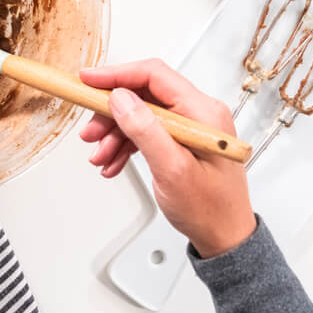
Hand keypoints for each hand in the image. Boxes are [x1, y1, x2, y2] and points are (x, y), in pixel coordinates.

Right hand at [78, 59, 256, 257]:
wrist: (224, 237)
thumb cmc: (210, 209)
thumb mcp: (172, 169)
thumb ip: (145, 130)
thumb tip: (120, 98)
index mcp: (202, 112)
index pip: (153, 76)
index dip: (117, 75)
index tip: (88, 80)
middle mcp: (197, 113)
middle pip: (142, 95)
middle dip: (111, 113)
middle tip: (90, 132)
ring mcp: (188, 126)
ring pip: (139, 114)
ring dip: (114, 133)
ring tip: (99, 155)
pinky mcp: (180, 140)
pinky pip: (145, 131)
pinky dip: (125, 145)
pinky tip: (113, 162)